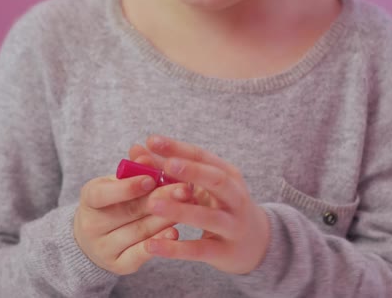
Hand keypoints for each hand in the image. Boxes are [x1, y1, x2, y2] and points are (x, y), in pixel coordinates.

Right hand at [73, 159, 193, 274]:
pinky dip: (159, 243)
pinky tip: (175, 232)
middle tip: (186, 189)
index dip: (127, 187)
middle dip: (160, 199)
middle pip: (128, 212)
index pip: (103, 194)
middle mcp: (91, 226)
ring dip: (167, 218)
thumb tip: (146, 157)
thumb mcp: (118, 181)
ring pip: (139, 232)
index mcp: (89, 198)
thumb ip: (133, 170)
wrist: (97, 236)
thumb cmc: (114, 200)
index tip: (151, 179)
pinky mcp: (118, 266)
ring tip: (189, 206)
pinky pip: (140, 255)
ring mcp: (103, 248)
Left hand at [132, 135, 270, 274]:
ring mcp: (233, 225)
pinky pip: (199, 250)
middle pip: (217, 180)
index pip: (203, 156)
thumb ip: (168, 170)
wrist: (255, 244)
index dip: (178, 148)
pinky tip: (151, 245)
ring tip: (152, 204)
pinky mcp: (226, 252)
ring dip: (181, 209)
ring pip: (209, 216)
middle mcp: (235, 197)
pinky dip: (176, 248)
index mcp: (228, 175)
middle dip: (192, 171)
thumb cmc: (219, 207)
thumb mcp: (201, 186)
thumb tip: (136, 150)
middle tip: (166, 165)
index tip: (152, 140)